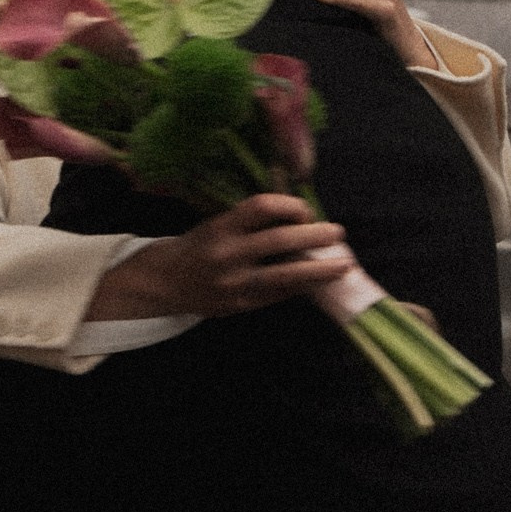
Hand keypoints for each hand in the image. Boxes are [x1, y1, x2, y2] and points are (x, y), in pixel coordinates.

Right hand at [85, 195, 353, 319]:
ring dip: (319, 270)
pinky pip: (279, 295)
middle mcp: (228, 255)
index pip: (261, 207)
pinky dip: (302, 287)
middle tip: (338, 232)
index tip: (305, 210)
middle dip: (314, 236)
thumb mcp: (218, 223)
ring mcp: (235, 284)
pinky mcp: (242, 306)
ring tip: (343, 265)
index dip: (289, 205)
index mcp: (221, 227)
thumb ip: (252, 220)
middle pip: (280, 241)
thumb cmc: (200, 245)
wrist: (167, 283)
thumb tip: (299, 213)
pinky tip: (319, 282)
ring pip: (286, 276)